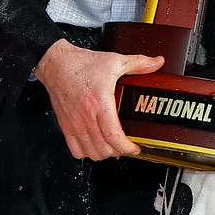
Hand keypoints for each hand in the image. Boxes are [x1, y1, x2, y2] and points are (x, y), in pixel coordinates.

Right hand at [35, 39, 163, 159]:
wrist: (56, 64)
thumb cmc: (81, 64)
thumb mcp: (114, 61)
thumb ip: (138, 63)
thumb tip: (157, 62)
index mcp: (100, 102)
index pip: (114, 136)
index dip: (127, 147)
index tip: (136, 147)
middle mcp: (86, 116)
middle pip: (104, 149)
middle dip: (119, 151)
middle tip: (126, 145)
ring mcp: (74, 123)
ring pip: (91, 153)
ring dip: (104, 154)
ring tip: (112, 147)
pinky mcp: (65, 126)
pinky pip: (75, 150)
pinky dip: (87, 153)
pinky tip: (94, 145)